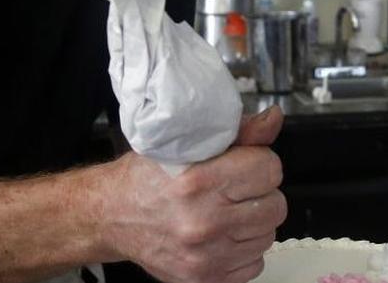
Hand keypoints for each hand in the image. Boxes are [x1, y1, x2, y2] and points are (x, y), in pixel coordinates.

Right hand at [102, 107, 286, 282]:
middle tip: (235, 188)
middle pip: (275, 205)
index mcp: (199, 181)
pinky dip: (243, 248)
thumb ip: (237, 132)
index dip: (260, 162)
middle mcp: (203, 222)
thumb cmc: (145, 179)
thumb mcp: (185, 143)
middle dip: (260, 192)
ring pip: (267, 235)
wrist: (112, 216)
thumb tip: (272, 120)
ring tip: (226, 210)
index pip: (269, 169)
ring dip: (253, 221)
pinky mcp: (206, 278)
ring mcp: (206, 256)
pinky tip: (222, 233)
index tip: (246, 163)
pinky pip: (255, 263)